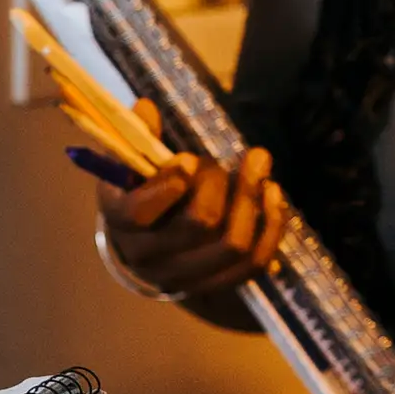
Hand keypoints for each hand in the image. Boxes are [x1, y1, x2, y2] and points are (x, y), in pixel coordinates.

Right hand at [96, 146, 292, 299]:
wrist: (148, 243)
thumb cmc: (142, 192)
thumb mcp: (133, 164)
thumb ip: (139, 137)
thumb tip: (145, 107)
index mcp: (120, 222)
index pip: (138, 213)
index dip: (168, 186)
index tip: (189, 160)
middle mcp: (149, 257)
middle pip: (198, 224)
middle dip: (218, 182)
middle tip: (220, 161)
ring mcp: (185, 278)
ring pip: (233, 244)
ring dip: (252, 200)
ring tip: (259, 166)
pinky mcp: (218, 286)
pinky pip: (255, 262)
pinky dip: (271, 226)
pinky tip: (274, 193)